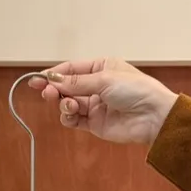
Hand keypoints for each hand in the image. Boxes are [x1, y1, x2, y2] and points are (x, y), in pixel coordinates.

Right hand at [29, 59, 177, 146]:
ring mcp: (95, 105)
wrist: (153, 117)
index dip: (53, 74)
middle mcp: (97, 85)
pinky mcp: (95, 123)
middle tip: (46, 93)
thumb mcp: (104, 79)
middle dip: (55, 90)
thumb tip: (52, 79)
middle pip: (66, 87)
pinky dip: (68, 117)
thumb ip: (75, 82)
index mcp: (101, 67)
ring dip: (64, 104)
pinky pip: (73, 119)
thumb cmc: (136, 91)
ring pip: (68, 103)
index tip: (37, 79)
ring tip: (70, 105)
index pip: (71, 69)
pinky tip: (71, 114)